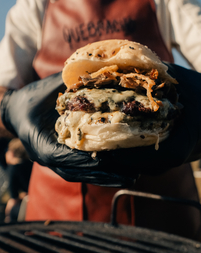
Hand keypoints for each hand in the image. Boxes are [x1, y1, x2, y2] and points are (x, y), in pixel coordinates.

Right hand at [1, 73, 137, 186]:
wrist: (18, 109)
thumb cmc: (31, 97)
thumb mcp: (48, 88)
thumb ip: (69, 85)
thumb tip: (96, 75)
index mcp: (40, 141)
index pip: (62, 156)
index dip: (83, 160)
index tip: (105, 160)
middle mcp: (47, 156)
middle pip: (76, 171)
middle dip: (103, 174)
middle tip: (130, 176)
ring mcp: (54, 160)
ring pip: (80, 174)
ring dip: (105, 177)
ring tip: (131, 177)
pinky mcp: (62, 159)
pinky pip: (82, 169)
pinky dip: (100, 172)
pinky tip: (120, 173)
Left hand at [109, 63, 200, 173]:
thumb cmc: (195, 84)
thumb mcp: (175, 75)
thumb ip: (151, 75)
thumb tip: (117, 72)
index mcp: (196, 126)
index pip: (170, 153)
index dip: (140, 157)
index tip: (112, 152)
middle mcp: (195, 146)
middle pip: (159, 164)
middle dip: (127, 162)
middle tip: (100, 154)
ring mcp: (190, 154)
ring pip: (158, 166)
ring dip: (131, 163)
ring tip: (106, 153)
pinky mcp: (183, 155)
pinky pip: (160, 162)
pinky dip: (140, 158)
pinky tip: (122, 150)